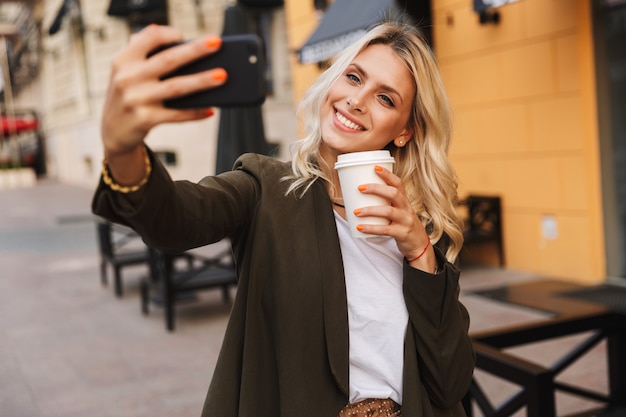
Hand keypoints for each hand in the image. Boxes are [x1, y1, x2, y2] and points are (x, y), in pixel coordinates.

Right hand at [102, 24, 226, 156]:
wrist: (112, 131)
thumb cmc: (127, 95)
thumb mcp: (125, 71)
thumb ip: (140, 51)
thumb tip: (167, 35)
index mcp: (124, 60)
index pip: (149, 38)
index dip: (169, 34)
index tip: (186, 35)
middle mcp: (128, 77)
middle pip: (169, 60)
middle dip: (195, 50)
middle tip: (217, 44)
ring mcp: (136, 99)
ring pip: (177, 87)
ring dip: (202, 81)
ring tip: (222, 76)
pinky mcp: (145, 119)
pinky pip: (177, 115)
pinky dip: (195, 112)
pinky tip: (210, 109)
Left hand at [354, 165, 436, 272]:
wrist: (418, 244)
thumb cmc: (402, 224)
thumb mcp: (398, 211)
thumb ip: (384, 203)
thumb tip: (358, 196)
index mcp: (404, 200)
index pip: (398, 183)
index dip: (387, 174)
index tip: (375, 167)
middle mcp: (406, 208)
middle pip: (393, 194)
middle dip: (376, 189)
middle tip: (360, 188)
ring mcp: (405, 221)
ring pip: (388, 211)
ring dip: (370, 210)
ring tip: (356, 211)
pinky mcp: (402, 233)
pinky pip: (385, 230)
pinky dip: (371, 228)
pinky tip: (360, 227)